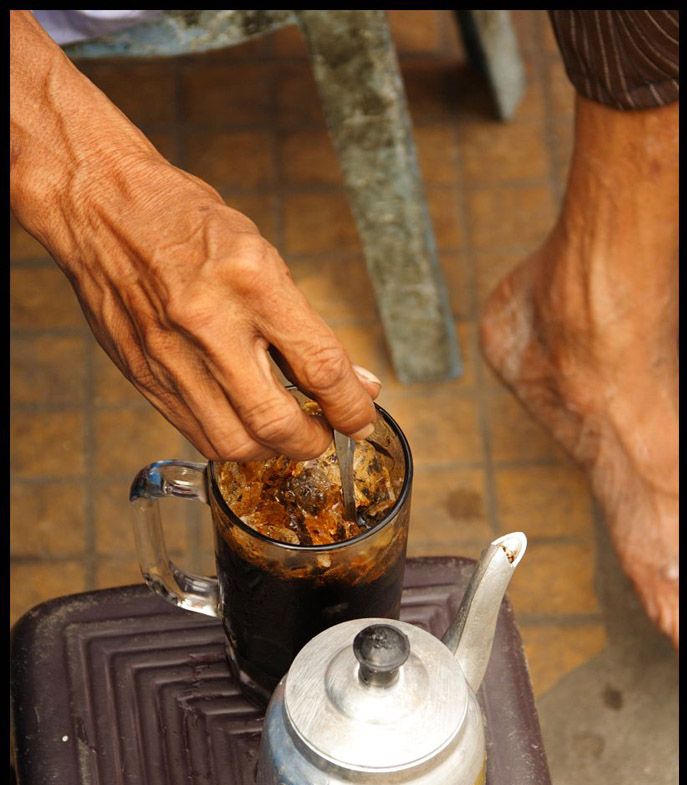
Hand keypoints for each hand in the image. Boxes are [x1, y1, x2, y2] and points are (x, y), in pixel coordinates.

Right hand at [10, 10, 379, 460]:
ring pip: (234, 442)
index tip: (362, 420)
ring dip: (271, 450)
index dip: (350, 407)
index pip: (319, 365)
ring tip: (284, 434)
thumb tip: (353, 380)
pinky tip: (243, 425)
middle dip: (312, 442)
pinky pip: (195, 433)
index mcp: (250, 281)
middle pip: (275, 422)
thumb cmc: (182, 221)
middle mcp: (209, 323)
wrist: (98, 206)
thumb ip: (302, 324)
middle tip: (324, 436)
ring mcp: (171, 355)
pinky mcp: (143, 375)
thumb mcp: (260, 254)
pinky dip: (230, 440)